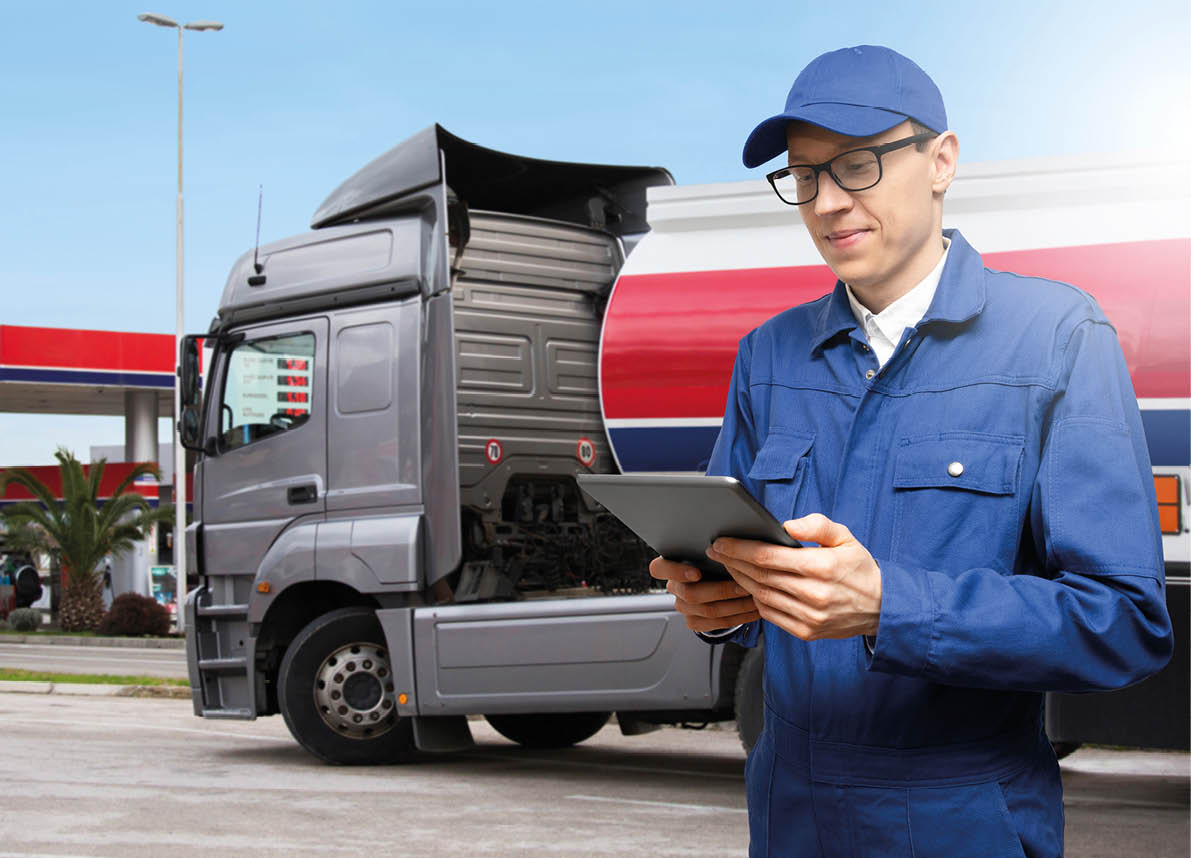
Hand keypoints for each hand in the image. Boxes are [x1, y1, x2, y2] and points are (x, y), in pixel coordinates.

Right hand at [649, 556, 760, 633]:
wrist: (714, 583)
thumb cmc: (712, 561)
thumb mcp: (708, 551)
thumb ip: (713, 548)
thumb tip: (731, 541)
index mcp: (669, 565)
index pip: (658, 569)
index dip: (677, 572)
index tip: (697, 573)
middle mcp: (674, 587)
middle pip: (691, 593)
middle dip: (722, 590)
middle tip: (744, 585)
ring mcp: (683, 606)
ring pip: (708, 610)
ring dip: (736, 604)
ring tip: (755, 596)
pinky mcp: (694, 622)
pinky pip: (717, 624)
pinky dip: (739, 617)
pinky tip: (753, 610)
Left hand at [705, 513, 880, 640]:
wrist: (883, 608)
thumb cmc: (860, 569)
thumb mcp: (845, 537)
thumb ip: (816, 526)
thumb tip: (786, 525)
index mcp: (822, 567)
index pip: (768, 557)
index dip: (739, 549)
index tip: (721, 542)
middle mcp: (813, 594)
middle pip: (759, 576)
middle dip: (732, 562)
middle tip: (716, 551)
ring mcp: (808, 617)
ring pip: (761, 596)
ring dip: (740, 580)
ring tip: (729, 566)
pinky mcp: (806, 632)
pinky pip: (770, 614)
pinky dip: (756, 599)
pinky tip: (749, 587)